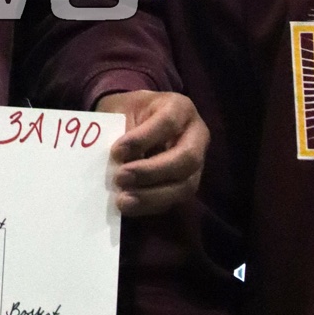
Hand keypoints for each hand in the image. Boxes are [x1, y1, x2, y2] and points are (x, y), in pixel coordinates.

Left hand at [97, 87, 207, 213]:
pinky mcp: (187, 184)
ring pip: (185, 185)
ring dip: (152, 196)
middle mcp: (196, 135)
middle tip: (120, 178)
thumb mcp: (123, 110)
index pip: (168, 123)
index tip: (116, 151)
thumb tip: (116, 162)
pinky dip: (151, 205)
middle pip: (186, 159)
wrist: (137, 119)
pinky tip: (130, 206)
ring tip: (123, 200)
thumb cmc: (130, 111)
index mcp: (180, 108)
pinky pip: (175, 200)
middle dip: (152, 172)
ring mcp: (197, 163)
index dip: (142, 139)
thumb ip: (122, 131)